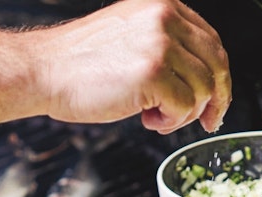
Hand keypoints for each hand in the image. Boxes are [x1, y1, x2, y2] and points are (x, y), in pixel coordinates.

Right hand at [34, 0, 231, 133]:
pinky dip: (171, 121)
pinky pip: (185, 106)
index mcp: (163, 6)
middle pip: (216, 64)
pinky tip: (147, 119)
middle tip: (207, 120)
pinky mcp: (153, 73)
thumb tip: (197, 79)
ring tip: (156, 117)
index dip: (217, 76)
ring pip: (203, 88)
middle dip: (216, 99)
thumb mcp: (130, 37)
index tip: (216, 99)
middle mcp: (166, 18)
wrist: (44, 70)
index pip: (210, 42)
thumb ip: (164, 47)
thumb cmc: (78, 63)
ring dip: (184, 113)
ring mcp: (161, 44)